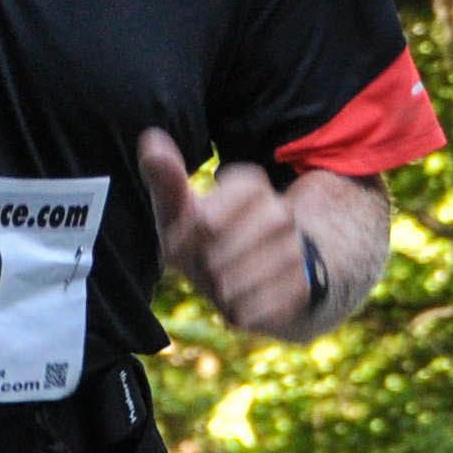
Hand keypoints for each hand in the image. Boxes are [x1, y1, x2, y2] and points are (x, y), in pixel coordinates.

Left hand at [139, 131, 321, 337]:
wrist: (266, 279)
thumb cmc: (212, 241)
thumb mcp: (185, 211)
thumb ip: (167, 180)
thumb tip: (150, 139)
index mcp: (251, 185)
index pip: (206, 219)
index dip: (183, 241)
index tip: (176, 246)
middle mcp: (280, 213)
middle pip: (216, 253)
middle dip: (200, 267)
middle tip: (205, 267)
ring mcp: (296, 251)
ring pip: (233, 284)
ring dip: (217, 292)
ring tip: (222, 284)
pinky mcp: (302, 289)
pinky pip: (252, 310)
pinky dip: (237, 313)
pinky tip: (239, 304)